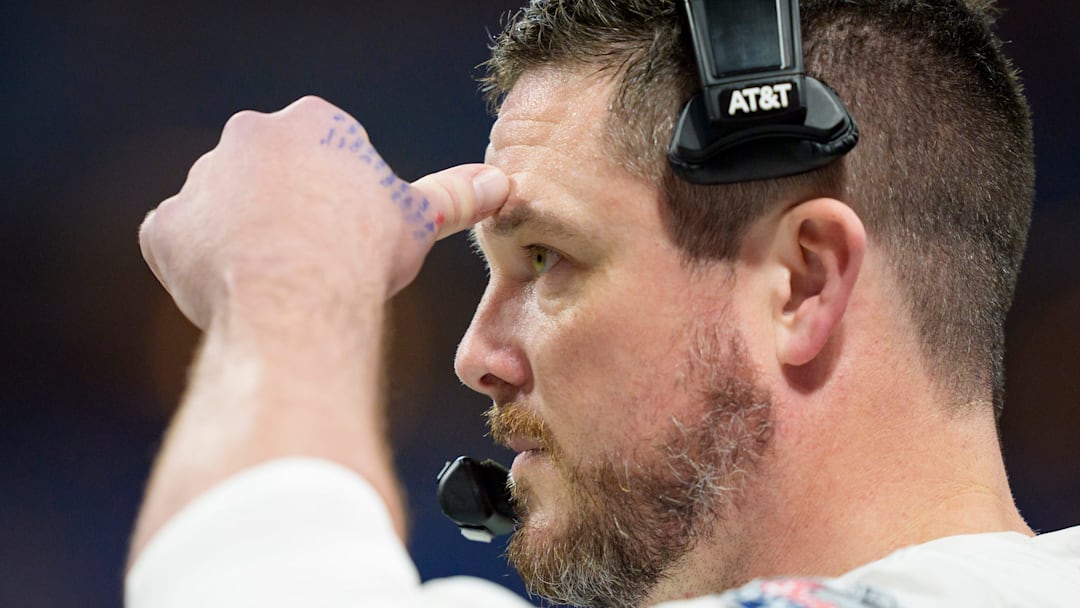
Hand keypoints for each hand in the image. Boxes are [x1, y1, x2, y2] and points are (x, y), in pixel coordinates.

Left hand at [139, 96, 508, 329]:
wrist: (298, 296)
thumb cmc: (365, 253)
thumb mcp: (418, 219)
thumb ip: (454, 195)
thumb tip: (503, 182)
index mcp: (314, 122)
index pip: (327, 157)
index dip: (342, 204)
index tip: (350, 238)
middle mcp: (249, 135)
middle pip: (271, 177)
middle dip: (288, 213)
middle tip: (315, 263)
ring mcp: (201, 179)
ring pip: (223, 211)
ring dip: (242, 239)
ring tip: (277, 284)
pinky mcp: (163, 227)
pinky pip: (180, 244)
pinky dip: (200, 266)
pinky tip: (234, 291)